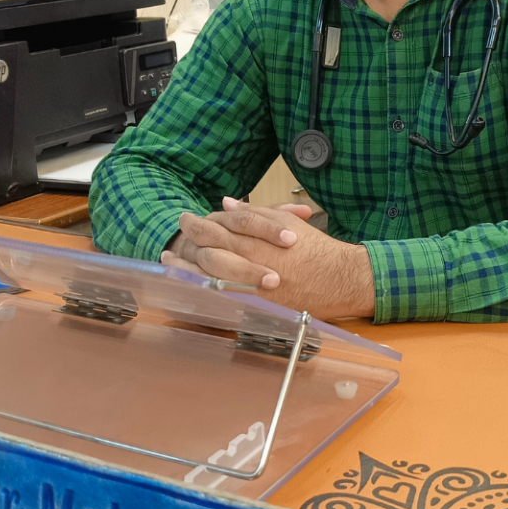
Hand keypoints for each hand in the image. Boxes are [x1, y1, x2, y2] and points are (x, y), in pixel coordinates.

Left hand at [160, 197, 375, 320]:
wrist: (338, 279)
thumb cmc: (315, 249)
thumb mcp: (285, 222)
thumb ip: (253, 213)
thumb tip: (227, 204)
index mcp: (254, 238)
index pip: (217, 225)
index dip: (200, 221)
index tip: (189, 218)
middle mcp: (247, 260)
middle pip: (207, 247)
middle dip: (188, 239)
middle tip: (177, 235)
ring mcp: (247, 285)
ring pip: (205, 273)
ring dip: (183, 266)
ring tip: (169, 260)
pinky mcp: (252, 304)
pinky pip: (217, 297)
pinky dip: (198, 289)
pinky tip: (186, 284)